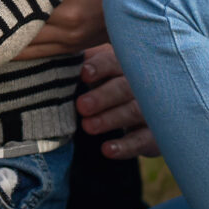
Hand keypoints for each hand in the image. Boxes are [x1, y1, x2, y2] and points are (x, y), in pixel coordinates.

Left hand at [75, 43, 157, 158]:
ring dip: (110, 119)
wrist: (140, 117)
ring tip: (88, 127)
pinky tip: (107, 150)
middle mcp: (141, 85)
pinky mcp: (153, 136)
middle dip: (103, 96)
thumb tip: (55, 59)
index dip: (99, 67)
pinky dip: (124, 146)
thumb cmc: (108, 86)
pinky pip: (142, 141)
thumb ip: (80, 65)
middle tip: (82, 106)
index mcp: (123, 65)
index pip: (113, 61)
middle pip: (124, 87)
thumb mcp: (96, 73)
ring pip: (133, 112)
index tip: (84, 74)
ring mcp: (150, 111)